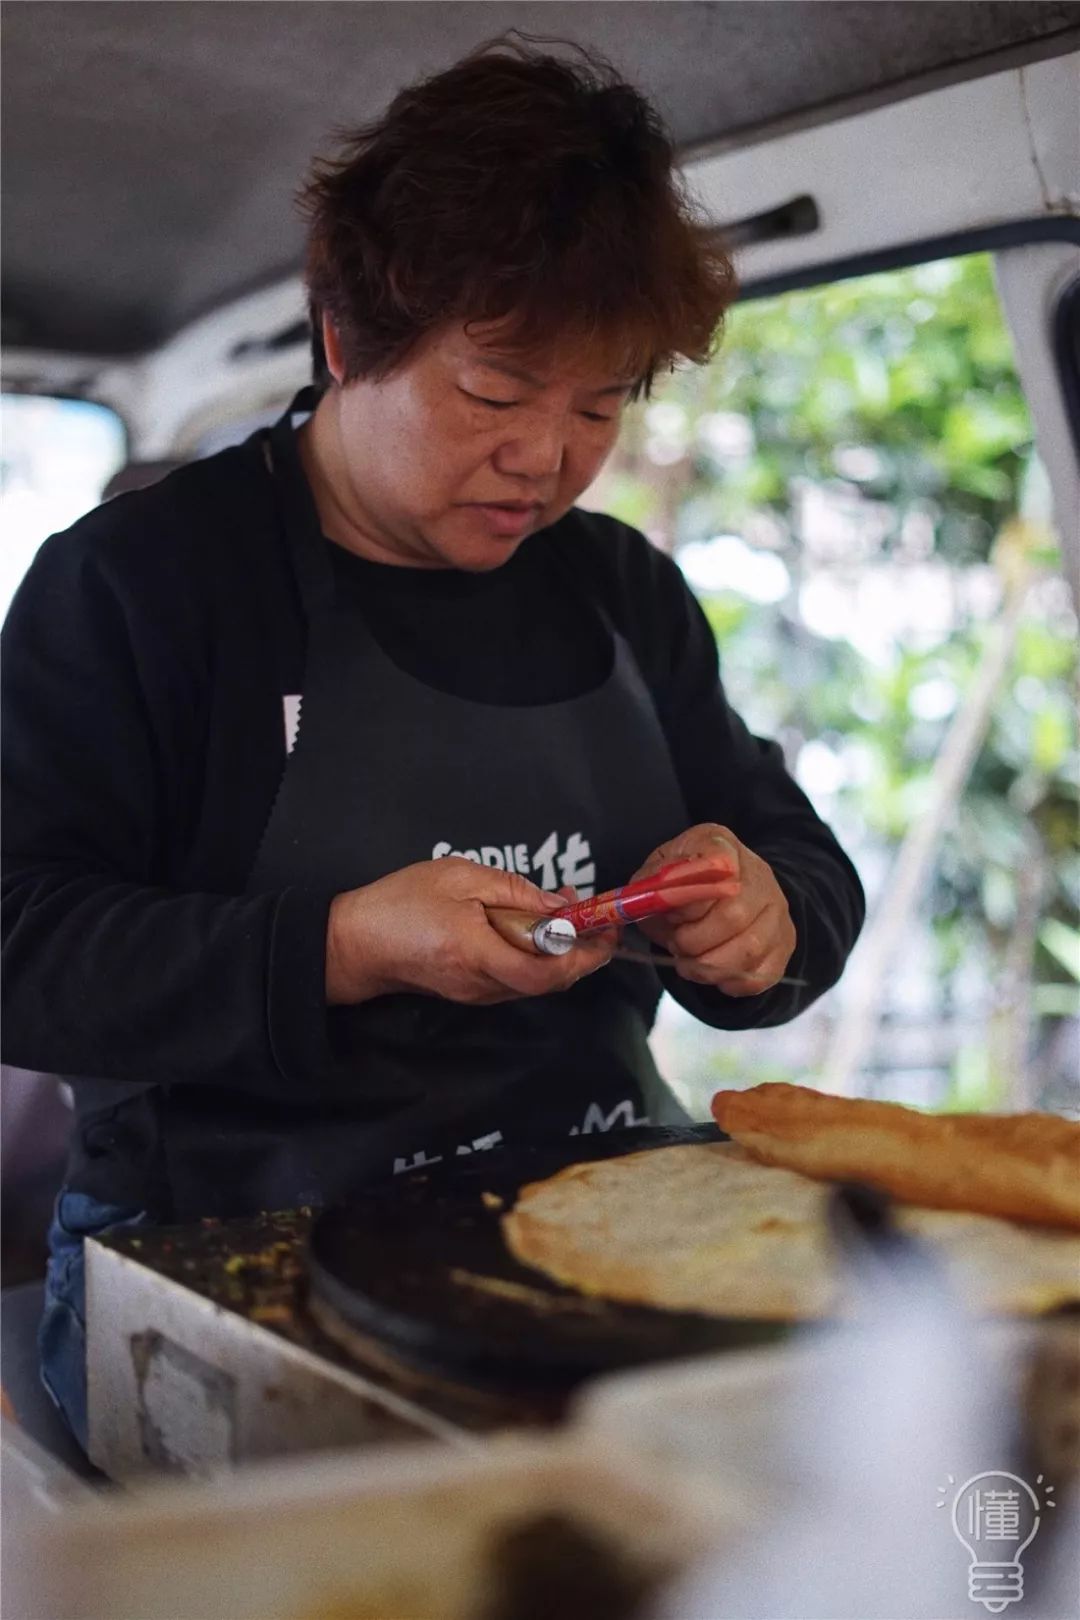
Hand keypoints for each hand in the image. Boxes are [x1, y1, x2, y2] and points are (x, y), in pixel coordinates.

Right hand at [326, 858, 615, 1005]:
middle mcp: (484, 984)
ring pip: (538, 982)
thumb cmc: (400, 903)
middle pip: (551, 980)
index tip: (606, 927)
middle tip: (597, 917)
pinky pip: (518, 979)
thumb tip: (561, 907)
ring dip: (563, 953)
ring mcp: (478, 993)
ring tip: (570, 914)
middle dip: (584, 952)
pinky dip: (539, 956)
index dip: (586, 953)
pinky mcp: (472, 992)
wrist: (354, 944)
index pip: (549, 971)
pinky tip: (536, 927)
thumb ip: (514, 892)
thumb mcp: (459, 877)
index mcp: (479, 954)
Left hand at [630, 824, 794, 995]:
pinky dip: (730, 983)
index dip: (690, 898)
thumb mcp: (661, 870)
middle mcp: (759, 875)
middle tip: (676, 945)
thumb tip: (649, 905)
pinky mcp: (785, 943)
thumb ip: (651, 883)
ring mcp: (777, 910)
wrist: (732, 890)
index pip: (717, 864)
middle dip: (693, 941)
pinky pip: (760, 974)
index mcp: (722, 846)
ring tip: (688, 964)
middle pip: (733, 916)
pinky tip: (714, 974)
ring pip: (748, 950)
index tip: (671, 914)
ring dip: (708, 967)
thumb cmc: (686, 881)